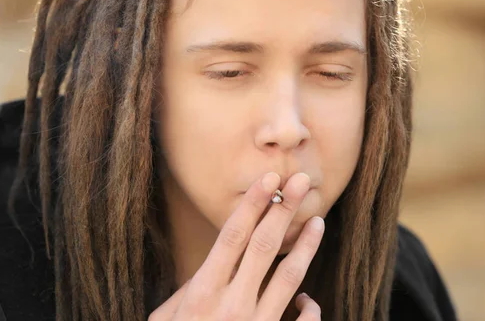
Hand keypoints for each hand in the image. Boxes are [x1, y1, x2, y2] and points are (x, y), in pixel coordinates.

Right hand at [148, 172, 324, 319]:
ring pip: (288, 280)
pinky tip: (309, 300)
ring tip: (318, 220)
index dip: (252, 204)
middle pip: (263, 247)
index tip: (269, 178)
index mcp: (202, 292)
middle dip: (283, 210)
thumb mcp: (166, 317)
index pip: (232, 236)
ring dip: (305, 247)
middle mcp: (231, 306)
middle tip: (302, 181)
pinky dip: (309, 310)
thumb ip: (192, 288)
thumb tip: (218, 264)